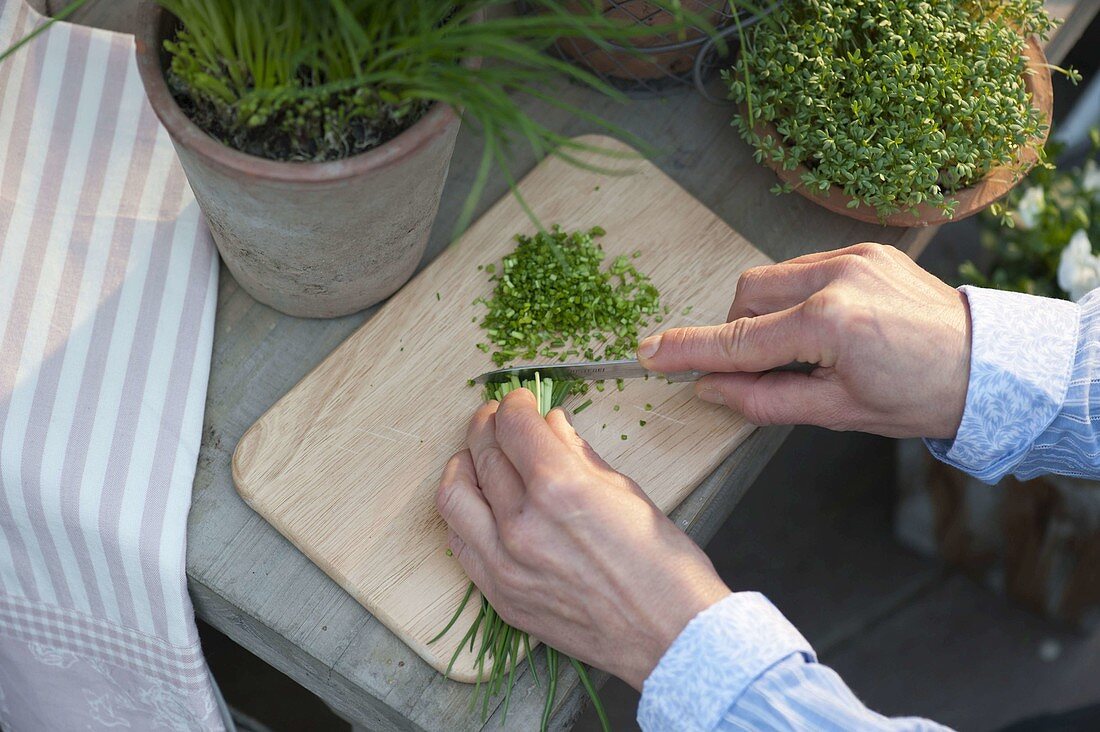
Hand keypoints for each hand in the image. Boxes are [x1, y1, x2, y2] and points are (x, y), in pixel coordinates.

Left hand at [436, 389, 730, 689]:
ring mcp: (504, 565)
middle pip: (482, 453)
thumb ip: (577, 453)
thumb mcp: (624, 490)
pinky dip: (464, 513)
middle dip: (488, 424)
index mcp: (559, 489)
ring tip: (479, 455)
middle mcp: (521, 525)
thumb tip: (550, 424)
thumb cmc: (661, 564)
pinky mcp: (500, 596)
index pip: (513, 425)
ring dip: (464, 464)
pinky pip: (460, 543)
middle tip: (497, 417)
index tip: (520, 401)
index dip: (514, 404)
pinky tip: (479, 502)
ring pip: (454, 496)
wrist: (670, 634)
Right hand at [637, 243, 970, 438]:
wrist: (989, 366)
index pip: (739, 341)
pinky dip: (797, 296)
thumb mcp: (836, 412)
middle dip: (740, 330)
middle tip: (765, 366)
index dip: (688, 351)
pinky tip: (827, 324)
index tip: (648, 353)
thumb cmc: (921, 397)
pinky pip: (805, 267)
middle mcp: (838, 277)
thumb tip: (709, 388)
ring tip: (806, 348)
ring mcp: (854, 256)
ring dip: (768, 312)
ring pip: (772, 277)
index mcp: (831, 325)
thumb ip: (763, 398)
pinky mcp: (867, 248)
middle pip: (746, 295)